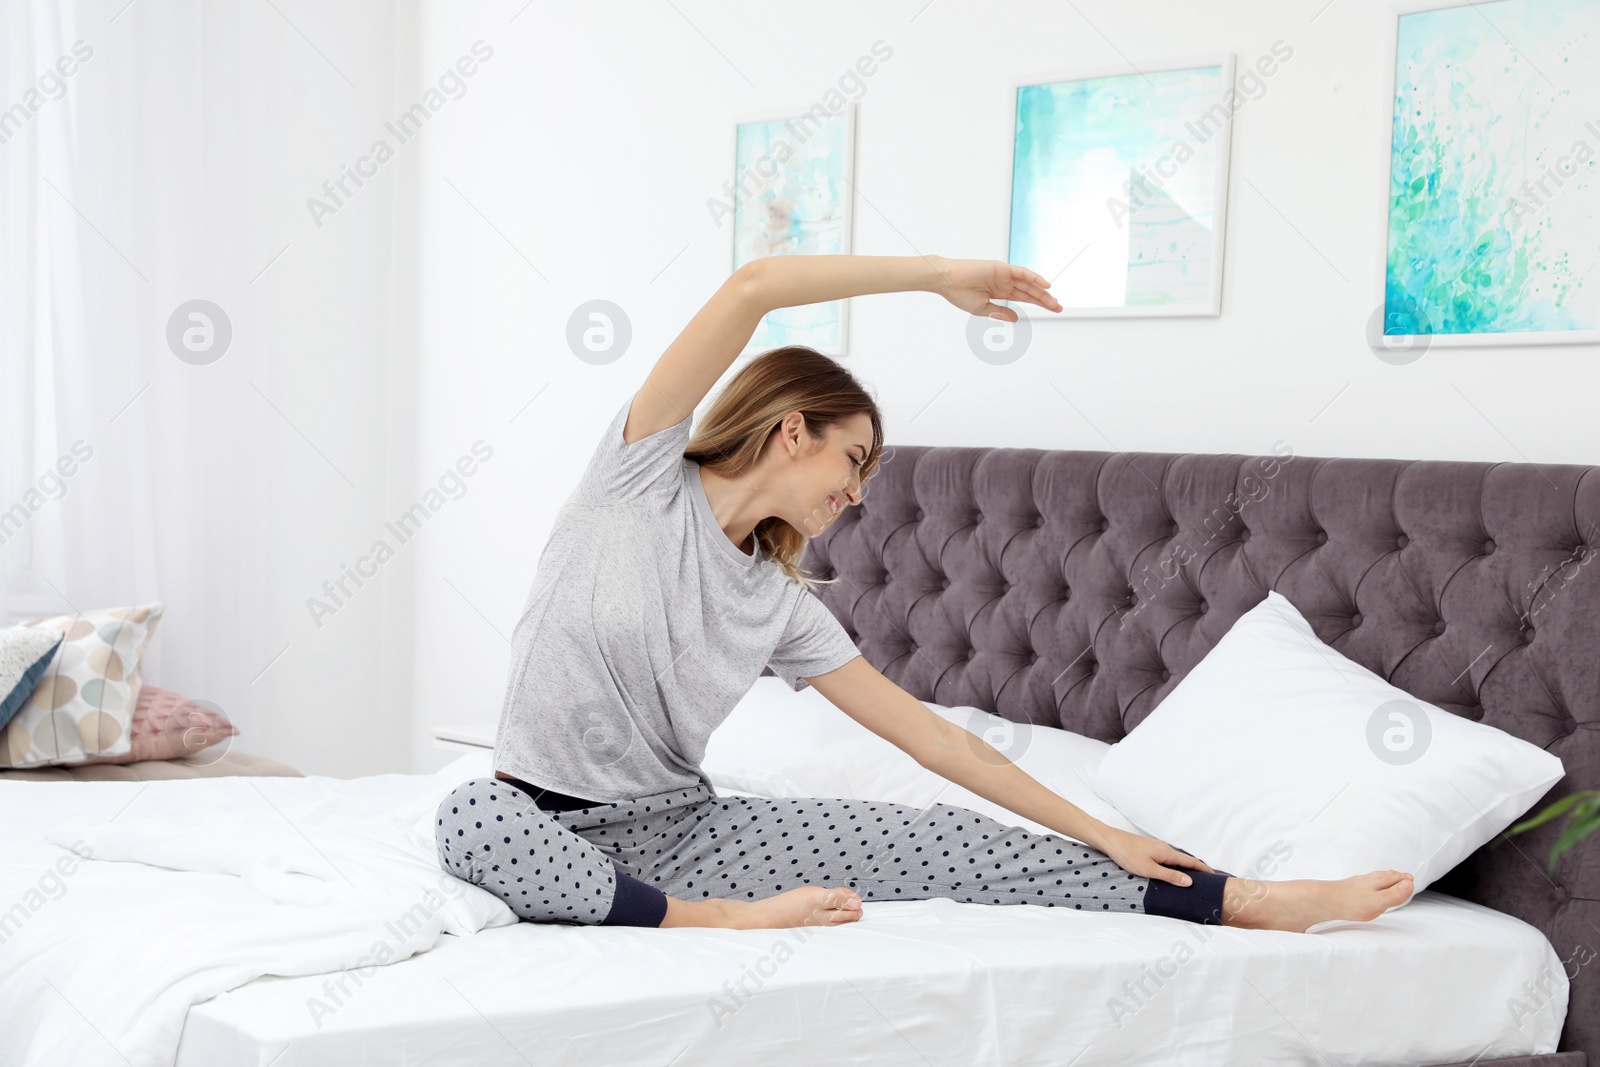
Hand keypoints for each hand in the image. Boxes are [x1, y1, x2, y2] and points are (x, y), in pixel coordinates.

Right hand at [929, 255, 1062, 319]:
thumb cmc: (959, 294)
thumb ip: (1000, 312)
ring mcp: (1003, 274)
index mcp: (998, 292)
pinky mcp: (1001, 267)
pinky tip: (1045, 284)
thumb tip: (1016, 318)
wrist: (946, 281)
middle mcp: (1003, 282)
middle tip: (1058, 307)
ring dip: (1042, 291)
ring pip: (1028, 283)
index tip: (1051, 310)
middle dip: (1044, 300)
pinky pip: (1021, 272)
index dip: (1038, 303)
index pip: (1023, 298)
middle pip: (1029, 291)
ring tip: (1054, 301)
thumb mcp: (982, 309)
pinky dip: (1034, 277)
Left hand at [1090, 825, 1215, 887]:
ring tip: (1192, 880)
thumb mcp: (1149, 870)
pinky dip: (1173, 867)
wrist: (1109, 840)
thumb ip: (1170, 876)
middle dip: (1196, 870)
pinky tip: (1171, 873)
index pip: (1191, 862)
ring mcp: (1156, 848)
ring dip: (1184, 869)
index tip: (1215, 876)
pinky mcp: (1149, 850)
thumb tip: (1190, 881)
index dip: (1203, 870)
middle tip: (1207, 882)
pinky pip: (1166, 859)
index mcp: (1167, 852)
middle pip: (1185, 861)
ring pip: (1175, 860)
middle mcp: (1164, 848)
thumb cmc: (1127, 855)